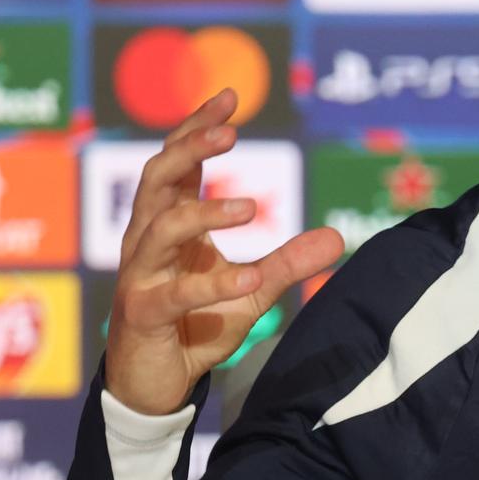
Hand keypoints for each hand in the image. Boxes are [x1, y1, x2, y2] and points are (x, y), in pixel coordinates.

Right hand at [105, 88, 343, 415]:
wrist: (155, 383)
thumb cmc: (196, 325)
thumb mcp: (252, 290)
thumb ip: (288, 262)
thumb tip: (338, 237)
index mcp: (168, 223)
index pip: (177, 161)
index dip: (198, 127)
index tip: (230, 97)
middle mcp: (147, 240)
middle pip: (158, 178)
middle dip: (190, 148)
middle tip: (230, 134)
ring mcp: (140, 275)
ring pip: (160, 228)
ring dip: (205, 213)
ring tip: (253, 209)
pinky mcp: (144, 314)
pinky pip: (175, 293)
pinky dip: (213, 285)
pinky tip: (249, 277)